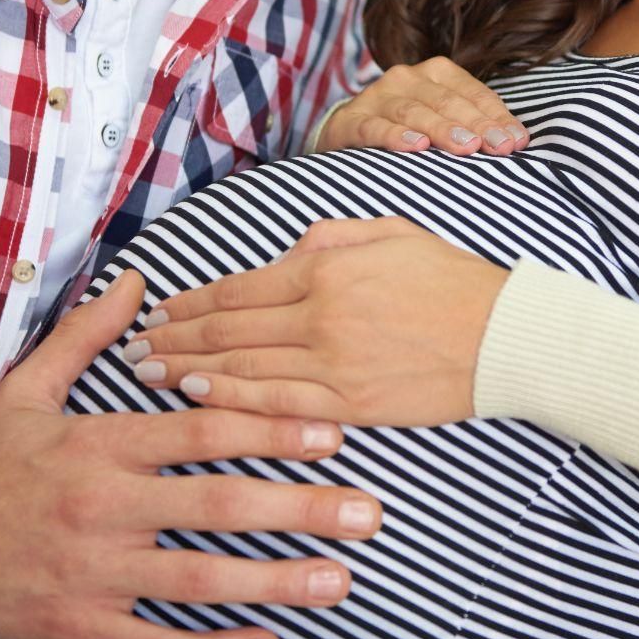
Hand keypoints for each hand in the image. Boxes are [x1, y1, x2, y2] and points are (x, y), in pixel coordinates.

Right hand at [0, 270, 383, 638]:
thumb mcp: (25, 394)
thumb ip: (87, 337)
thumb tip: (135, 279)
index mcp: (99, 446)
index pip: (201, 432)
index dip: (271, 430)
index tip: (332, 433)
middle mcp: (103, 508)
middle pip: (218, 505)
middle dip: (300, 508)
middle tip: (367, 512)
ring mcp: (94, 573)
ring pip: (200, 579)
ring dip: (276, 581)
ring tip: (339, 579)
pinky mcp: (82, 627)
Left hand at [126, 217, 511, 426]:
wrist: (506, 335)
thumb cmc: (453, 280)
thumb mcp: (391, 234)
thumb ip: (332, 237)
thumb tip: (287, 251)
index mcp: (327, 266)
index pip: (238, 287)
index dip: (190, 300)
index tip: (155, 308)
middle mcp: (320, 313)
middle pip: (227, 327)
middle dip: (173, 335)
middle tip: (132, 345)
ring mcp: (332, 363)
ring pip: (241, 366)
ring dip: (186, 367)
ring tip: (147, 371)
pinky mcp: (350, 404)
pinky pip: (276, 404)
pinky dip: (231, 398)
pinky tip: (197, 394)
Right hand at [314, 56, 528, 155]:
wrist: (345, 133)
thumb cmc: (407, 128)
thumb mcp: (441, 119)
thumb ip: (474, 125)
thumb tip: (518, 141)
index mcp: (436, 73)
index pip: (472, 93)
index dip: (496, 116)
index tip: (517, 141)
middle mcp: (407, 78)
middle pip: (447, 101)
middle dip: (476, 125)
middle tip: (498, 146)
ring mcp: (377, 97)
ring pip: (414, 111)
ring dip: (442, 129)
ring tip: (466, 147)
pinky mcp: (350, 120)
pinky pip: (375, 127)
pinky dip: (396, 135)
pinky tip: (416, 146)